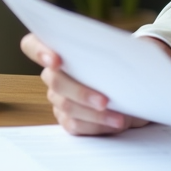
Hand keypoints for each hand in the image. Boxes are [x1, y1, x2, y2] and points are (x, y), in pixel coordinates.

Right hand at [20, 33, 170, 135]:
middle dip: (81, 92)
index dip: (38, 50)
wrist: (138, 83)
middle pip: (54, 81)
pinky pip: (75, 125)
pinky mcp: (68, 118)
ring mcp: (59, 97)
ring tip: (120, 118)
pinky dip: (96, 126)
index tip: (56, 60)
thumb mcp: (131, 50)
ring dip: (94, 114)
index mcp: (63, 49)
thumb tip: (135, 52)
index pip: (33, 44)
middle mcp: (55, 74)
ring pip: (66, 106)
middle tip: (105, 100)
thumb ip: (124, 48)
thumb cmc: (128, 61)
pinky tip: (115, 124)